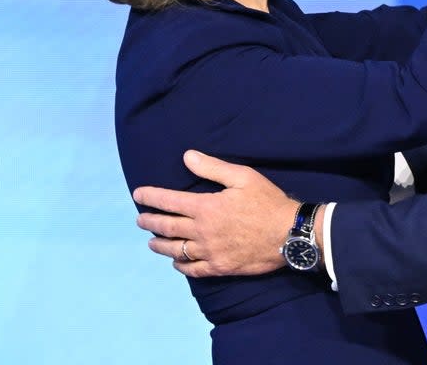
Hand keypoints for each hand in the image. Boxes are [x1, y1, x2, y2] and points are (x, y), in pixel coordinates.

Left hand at [133, 150, 297, 277]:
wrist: (288, 234)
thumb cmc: (267, 201)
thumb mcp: (242, 176)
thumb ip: (212, 168)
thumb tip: (186, 156)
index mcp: (205, 207)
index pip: (169, 201)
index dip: (151, 196)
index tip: (138, 194)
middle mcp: (201, 232)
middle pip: (167, 227)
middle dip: (150, 222)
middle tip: (140, 219)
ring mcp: (209, 252)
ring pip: (175, 251)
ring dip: (160, 245)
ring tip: (152, 242)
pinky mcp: (219, 267)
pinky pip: (193, 270)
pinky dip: (180, 266)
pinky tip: (176, 263)